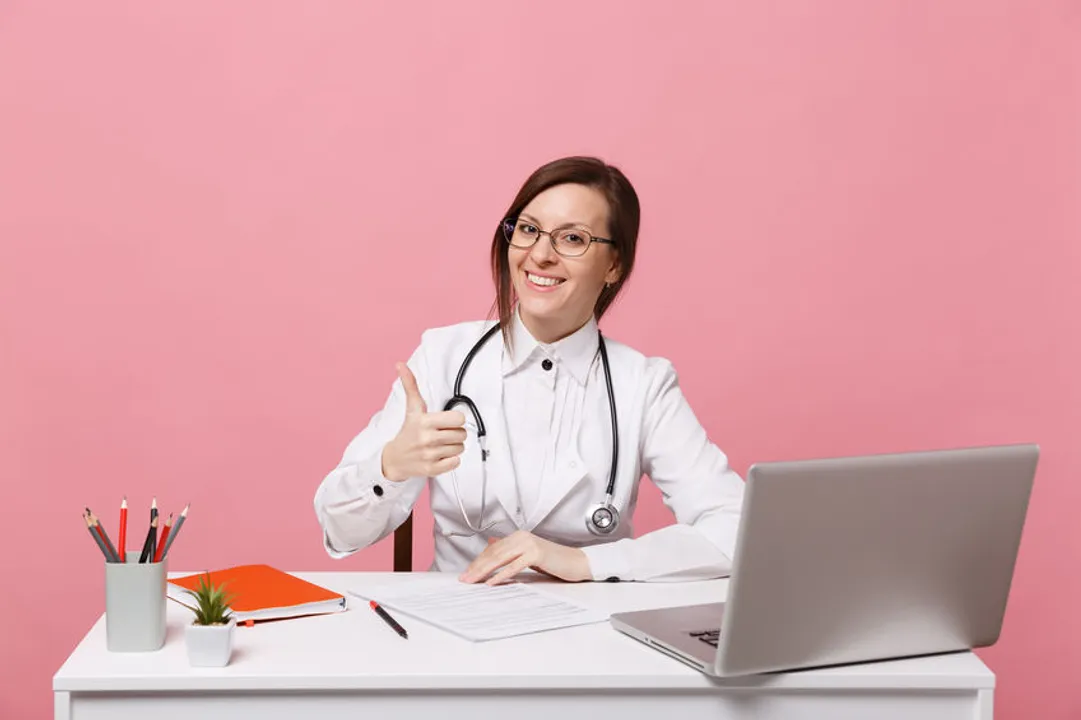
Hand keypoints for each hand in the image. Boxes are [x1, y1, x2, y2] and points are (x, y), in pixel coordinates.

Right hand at [381, 362, 467, 481]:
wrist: (395, 459)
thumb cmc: (408, 431)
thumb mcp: (412, 408)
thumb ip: (410, 385)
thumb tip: (400, 364)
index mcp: (425, 422)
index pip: (459, 419)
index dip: (455, 420)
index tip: (446, 422)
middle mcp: (427, 439)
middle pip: (461, 434)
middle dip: (455, 433)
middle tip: (442, 434)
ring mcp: (430, 455)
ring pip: (460, 448)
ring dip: (453, 447)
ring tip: (440, 445)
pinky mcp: (432, 470)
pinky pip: (456, 462)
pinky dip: (451, 460)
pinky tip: (440, 456)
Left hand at [459, 531, 591, 584]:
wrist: (575, 562)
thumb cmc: (553, 561)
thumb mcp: (527, 554)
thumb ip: (510, 550)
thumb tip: (491, 543)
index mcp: (517, 536)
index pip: (492, 550)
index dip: (478, 562)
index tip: (466, 573)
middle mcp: (521, 537)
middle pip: (493, 554)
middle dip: (476, 567)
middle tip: (464, 579)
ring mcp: (529, 544)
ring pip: (500, 558)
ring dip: (484, 571)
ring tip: (472, 581)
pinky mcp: (536, 553)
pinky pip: (514, 566)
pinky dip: (501, 574)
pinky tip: (491, 582)